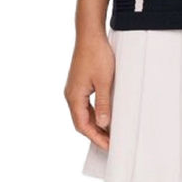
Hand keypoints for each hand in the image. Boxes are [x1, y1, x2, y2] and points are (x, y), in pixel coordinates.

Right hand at [64, 28, 115, 149]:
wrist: (89, 35)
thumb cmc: (96, 55)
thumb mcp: (104, 82)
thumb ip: (103, 104)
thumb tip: (103, 123)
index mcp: (74, 96)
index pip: (82, 125)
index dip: (95, 137)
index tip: (108, 146)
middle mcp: (71, 94)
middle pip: (81, 122)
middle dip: (95, 134)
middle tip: (110, 143)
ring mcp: (74, 89)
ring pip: (82, 113)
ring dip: (94, 124)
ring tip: (109, 132)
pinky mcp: (78, 83)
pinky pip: (84, 104)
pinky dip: (93, 113)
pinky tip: (104, 115)